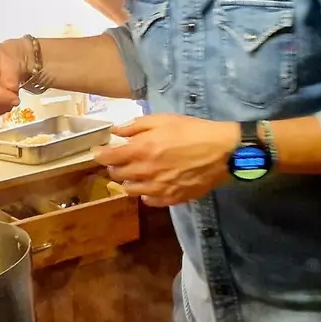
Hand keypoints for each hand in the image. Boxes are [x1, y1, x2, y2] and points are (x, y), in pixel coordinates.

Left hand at [99, 115, 236, 206]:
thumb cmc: (194, 131)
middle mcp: (145, 171)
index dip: (100, 154)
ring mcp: (157, 188)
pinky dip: (145, 194)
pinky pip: (149, 201)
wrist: (222, 152)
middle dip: (114, 167)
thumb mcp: (164, 120)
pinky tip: (151, 186)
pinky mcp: (171, 198)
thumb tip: (116, 131)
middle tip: (119, 161)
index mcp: (142, 150)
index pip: (109, 157)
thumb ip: (137, 125)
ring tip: (134, 174)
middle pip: (117, 175)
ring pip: (130, 190)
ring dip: (128, 181)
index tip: (98, 152)